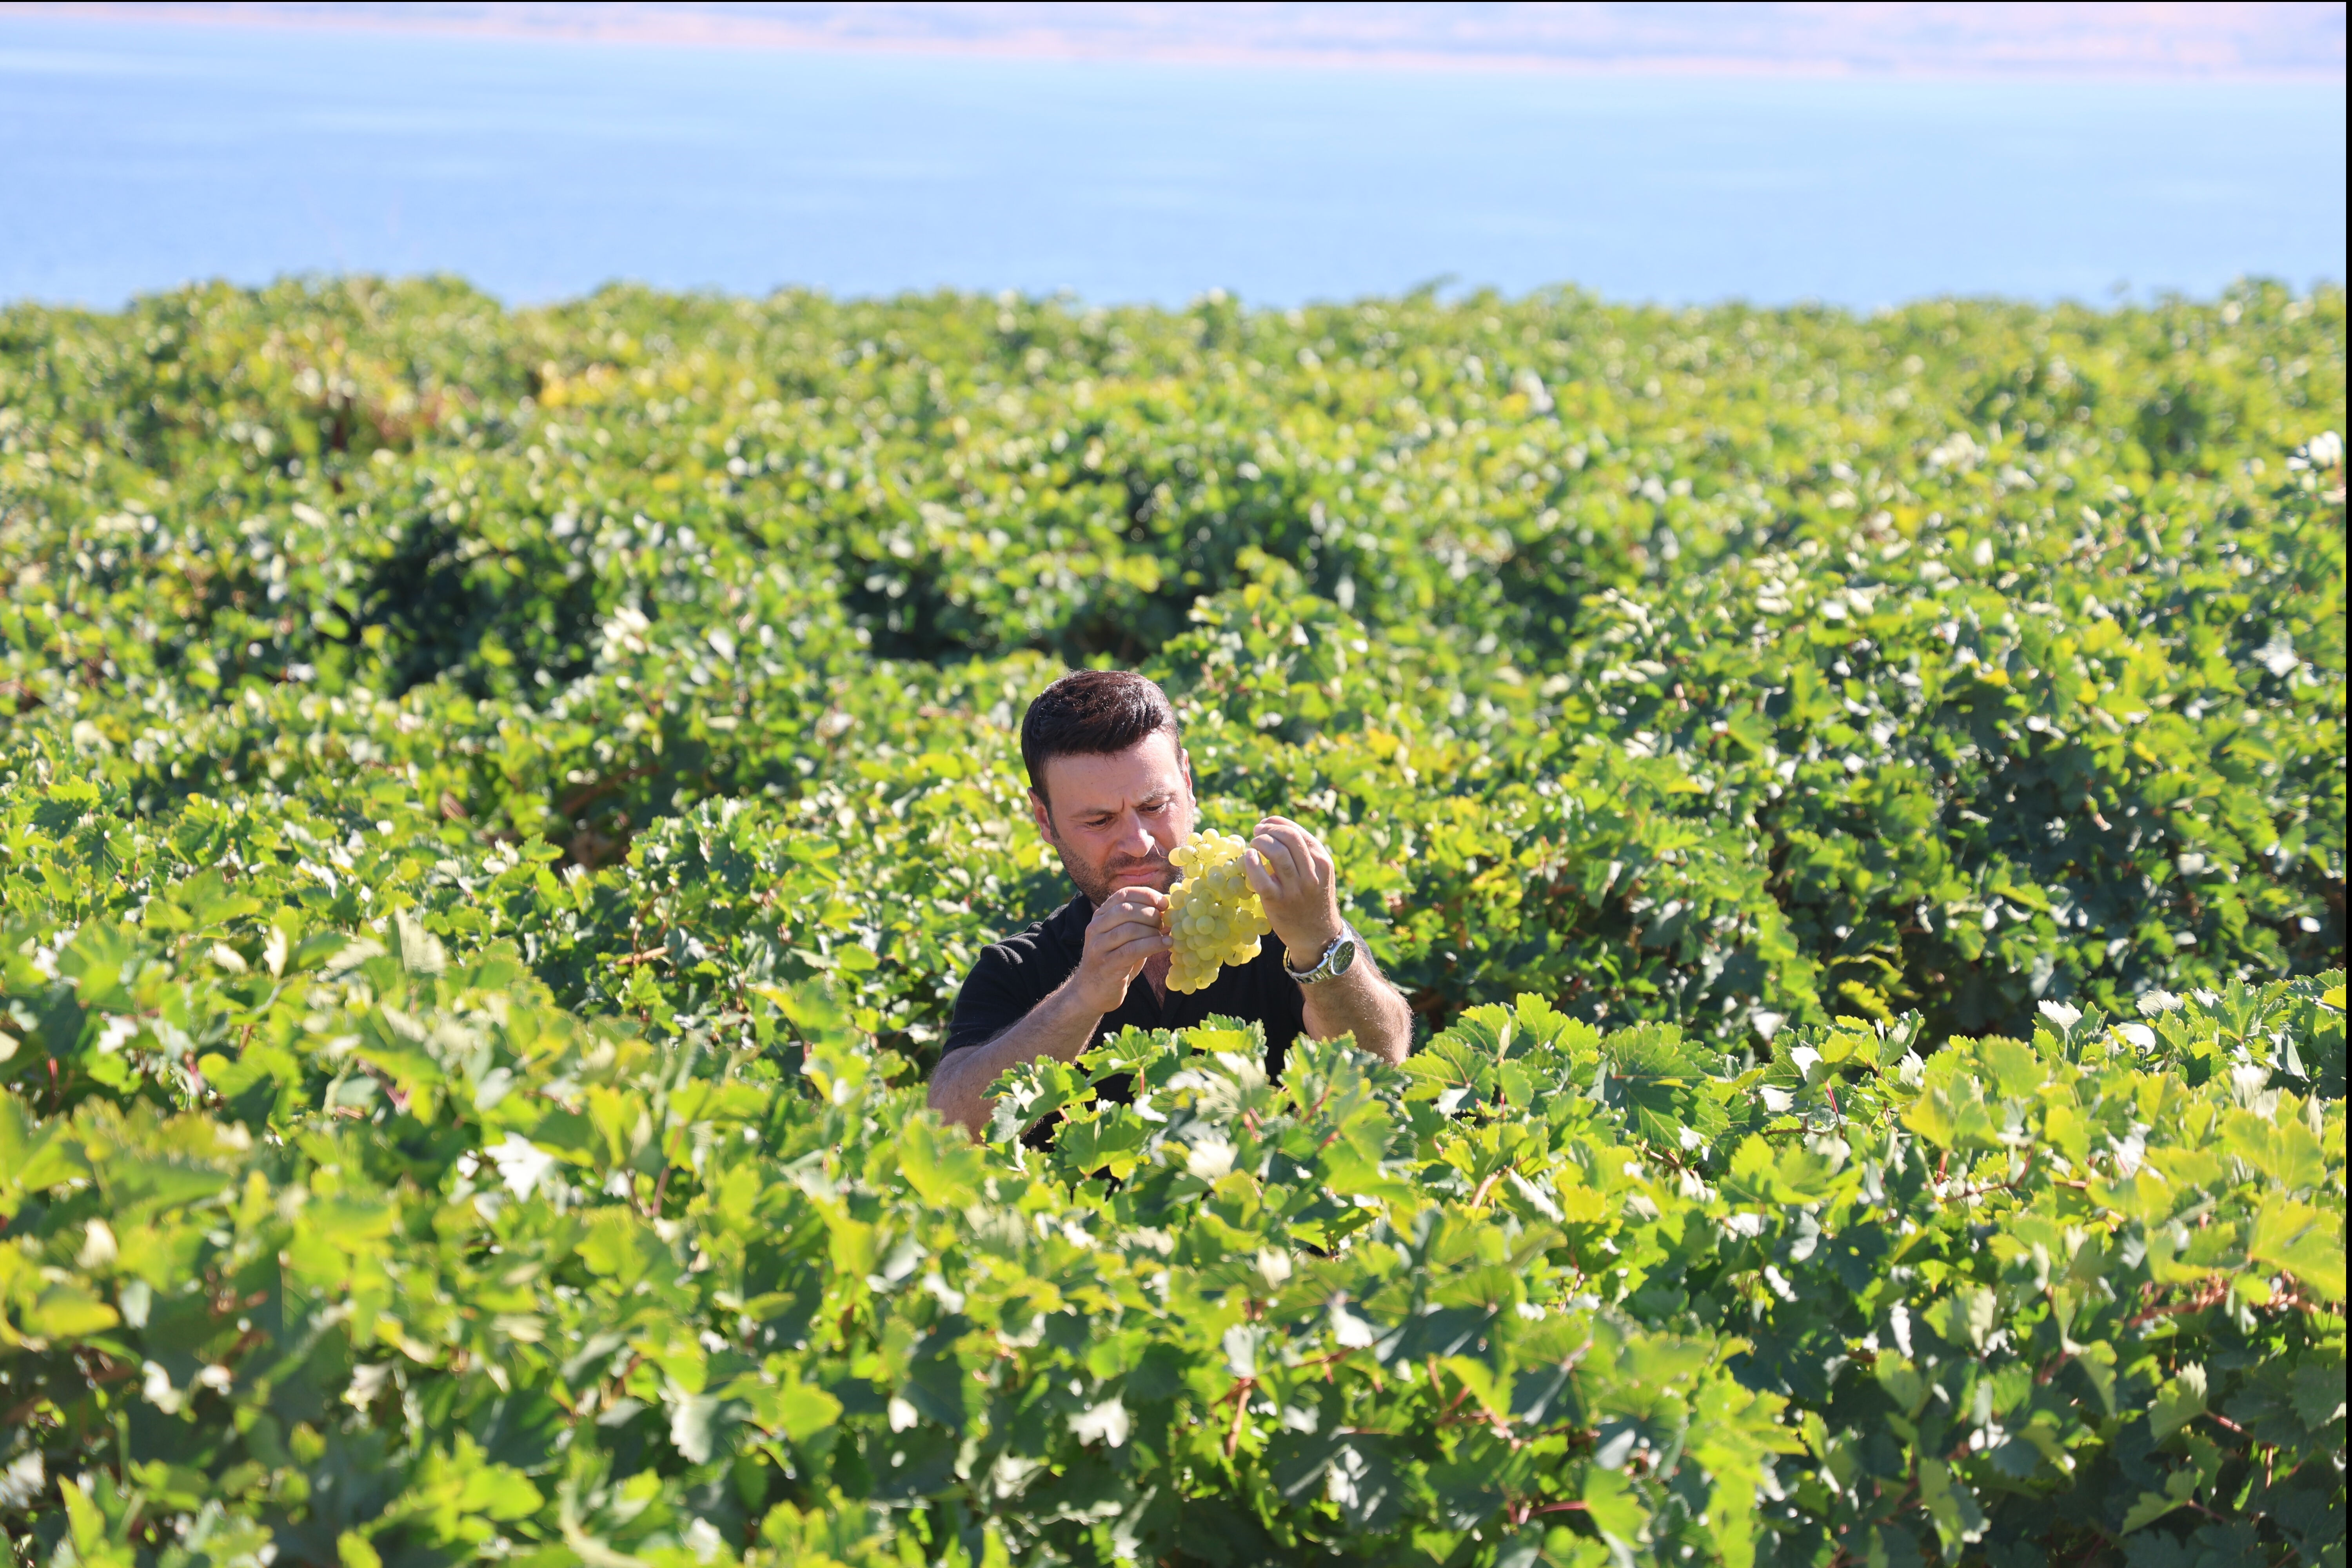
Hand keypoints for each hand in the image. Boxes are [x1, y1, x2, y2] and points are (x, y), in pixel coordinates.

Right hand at [1073, 886, 1170, 1013]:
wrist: (1090, 993)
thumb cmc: (1114, 962)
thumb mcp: (1123, 938)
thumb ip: (1139, 923)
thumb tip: (1167, 911)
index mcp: (1100, 916)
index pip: (1123, 894)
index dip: (1146, 895)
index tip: (1163, 902)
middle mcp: (1096, 928)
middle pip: (1126, 909)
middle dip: (1151, 914)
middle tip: (1164, 923)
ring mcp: (1099, 946)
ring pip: (1130, 929)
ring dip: (1153, 930)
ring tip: (1165, 936)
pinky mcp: (1107, 965)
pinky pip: (1133, 950)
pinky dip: (1153, 945)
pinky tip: (1166, 944)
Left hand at [1243, 816, 1344, 962]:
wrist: (1317, 936)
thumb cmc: (1313, 900)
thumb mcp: (1319, 875)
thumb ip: (1305, 855)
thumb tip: (1275, 831)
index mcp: (1323, 863)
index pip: (1300, 833)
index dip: (1279, 823)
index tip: (1267, 822)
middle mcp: (1312, 875)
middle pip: (1289, 838)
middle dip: (1269, 829)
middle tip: (1258, 830)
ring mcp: (1295, 890)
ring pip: (1277, 853)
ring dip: (1261, 842)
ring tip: (1253, 843)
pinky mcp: (1278, 903)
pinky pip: (1261, 878)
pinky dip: (1252, 863)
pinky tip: (1248, 856)